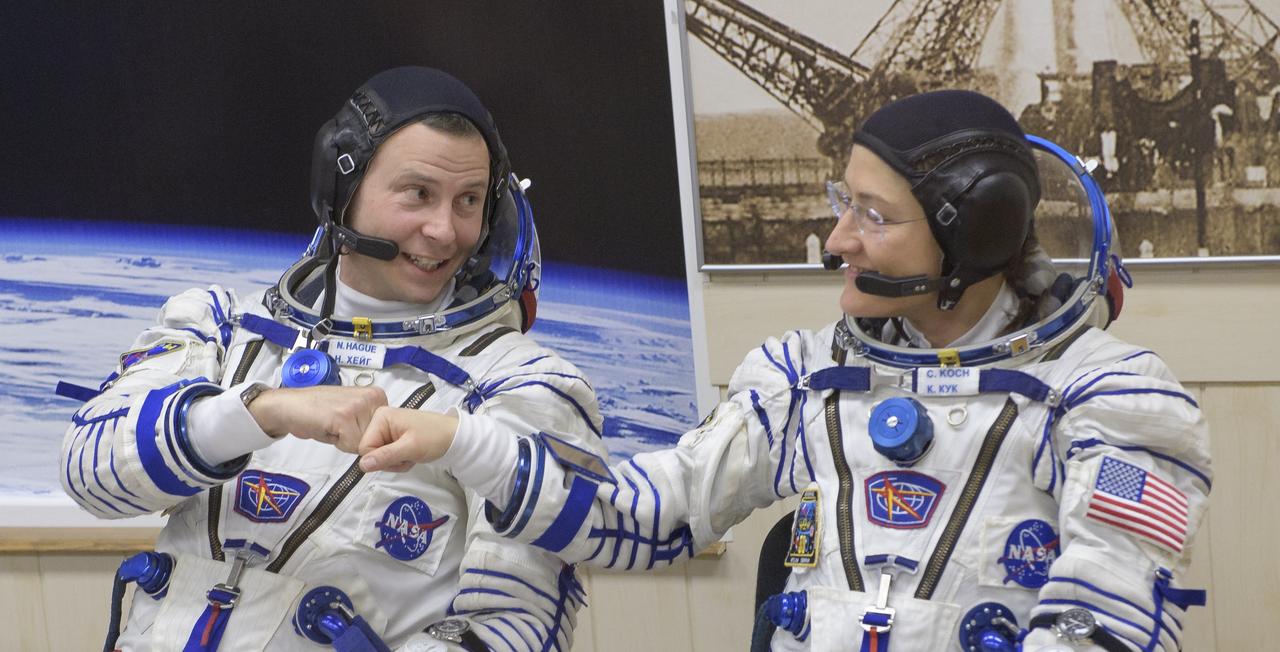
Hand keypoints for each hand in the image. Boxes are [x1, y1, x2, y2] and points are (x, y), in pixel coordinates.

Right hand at [247, 385, 387, 452]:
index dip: (365, 436)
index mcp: (377, 396)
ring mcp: (359, 406)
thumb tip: (387, 444)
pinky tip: (328, 427)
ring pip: (364, 444)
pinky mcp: (344, 417)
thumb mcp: (354, 412)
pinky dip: (338, 443)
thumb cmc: (320, 410)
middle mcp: (372, 397)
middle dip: (357, 439)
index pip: (385, 432)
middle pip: (377, 439)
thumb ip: (370, 422)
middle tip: (339, 426)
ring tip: (333, 426)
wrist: (291, 405)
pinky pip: (351, 446)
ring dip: (347, 441)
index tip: (350, 425)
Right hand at [358, 408, 458, 472]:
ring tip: (411, 454)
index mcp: (381, 417)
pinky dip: (400, 460)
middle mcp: (381, 421)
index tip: (398, 457)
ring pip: (379, 457)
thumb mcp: (410, 448)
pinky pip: (388, 456)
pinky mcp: (394, 438)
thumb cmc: (435, 437)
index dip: (379, 458)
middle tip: (407, 456)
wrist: (455, 437)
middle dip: (389, 460)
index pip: (364, 447)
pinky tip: (412, 454)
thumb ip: (385, 456)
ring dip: (396, 462)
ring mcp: (388, 430)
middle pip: (371, 453)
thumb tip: (362, 465)